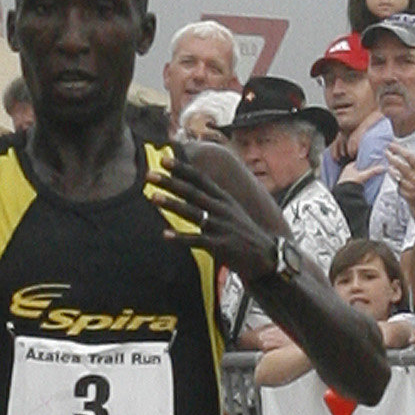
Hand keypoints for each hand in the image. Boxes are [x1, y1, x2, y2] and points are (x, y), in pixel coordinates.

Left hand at [153, 150, 284, 283]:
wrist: (265, 256)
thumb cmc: (241, 233)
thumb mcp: (229, 211)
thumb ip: (210, 200)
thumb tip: (191, 191)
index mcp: (222, 198)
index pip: (199, 178)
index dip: (181, 168)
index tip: (163, 158)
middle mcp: (221, 208)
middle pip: (192, 192)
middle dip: (170, 182)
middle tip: (149, 174)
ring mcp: (220, 226)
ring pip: (192, 212)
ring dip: (171, 204)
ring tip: (152, 197)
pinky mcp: (220, 245)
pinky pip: (196, 240)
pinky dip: (180, 237)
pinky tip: (164, 235)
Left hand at [385, 141, 414, 222]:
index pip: (407, 156)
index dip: (398, 149)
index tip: (391, 145)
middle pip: (398, 165)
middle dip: (390, 157)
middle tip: (386, 153)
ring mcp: (410, 187)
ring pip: (396, 177)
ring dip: (391, 171)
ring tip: (389, 167)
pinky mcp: (409, 196)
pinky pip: (399, 188)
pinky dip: (398, 183)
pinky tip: (397, 181)